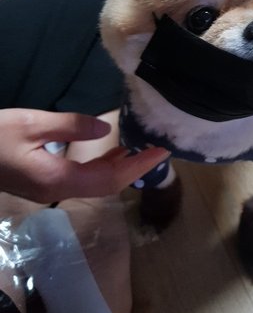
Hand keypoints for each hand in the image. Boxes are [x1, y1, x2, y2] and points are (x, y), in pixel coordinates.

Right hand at [0, 109, 169, 202]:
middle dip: (134, 169)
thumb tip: (106, 128)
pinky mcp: (42, 183)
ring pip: (93, 184)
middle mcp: (56, 190)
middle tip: (156, 148)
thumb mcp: (31, 122)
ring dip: (118, 168)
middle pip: (105, 186)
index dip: (138, 168)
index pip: (109, 180)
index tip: (160, 152)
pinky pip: (80, 179)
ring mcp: (48, 189)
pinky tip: (108, 152)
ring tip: (138, 147)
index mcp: (56, 179)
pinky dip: (100, 167)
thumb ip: (70, 126)